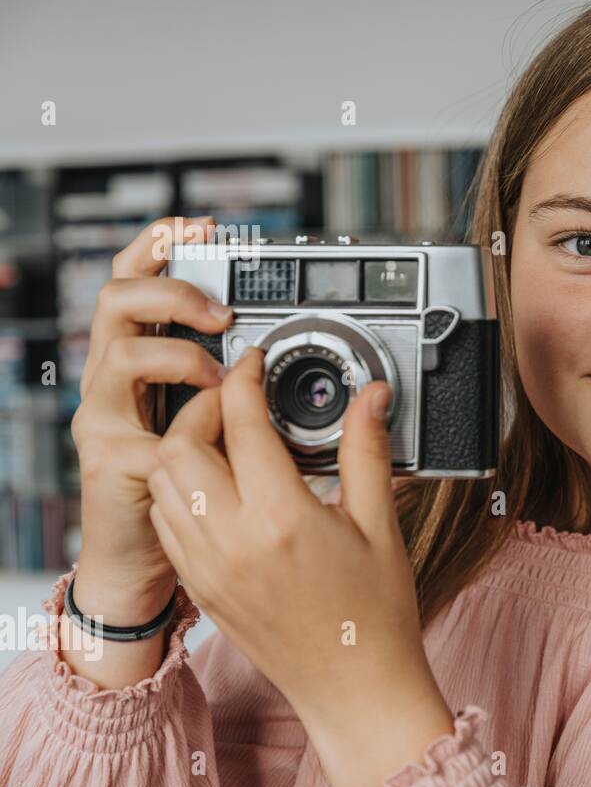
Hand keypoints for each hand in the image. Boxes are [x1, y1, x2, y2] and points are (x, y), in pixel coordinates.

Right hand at [71, 216, 232, 620]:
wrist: (150, 563)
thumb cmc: (198, 485)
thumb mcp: (222, 422)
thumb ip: (244, 386)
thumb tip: (290, 351)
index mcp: (144, 360)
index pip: (136, 283)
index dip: (158, 246)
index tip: (200, 224)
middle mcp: (113, 381)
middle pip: (114, 302)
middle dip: (170, 292)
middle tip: (223, 311)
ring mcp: (104, 420)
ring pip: (120, 358)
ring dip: (180, 358)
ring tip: (222, 378)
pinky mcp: (108, 464)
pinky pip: (146, 434)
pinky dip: (190, 432)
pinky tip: (218, 441)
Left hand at [144, 343, 441, 729]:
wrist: (354, 686)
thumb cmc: (375, 613)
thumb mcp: (379, 523)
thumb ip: (367, 451)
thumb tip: (371, 398)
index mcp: (282, 519)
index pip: (242, 424)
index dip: (244, 380)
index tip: (253, 363)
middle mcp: (233, 541)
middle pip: (181, 445)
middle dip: (203, 409)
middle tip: (235, 400)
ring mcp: (208, 567)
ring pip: (164, 481)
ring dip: (185, 448)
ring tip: (225, 441)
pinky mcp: (200, 586)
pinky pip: (167, 521)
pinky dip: (181, 489)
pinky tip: (218, 487)